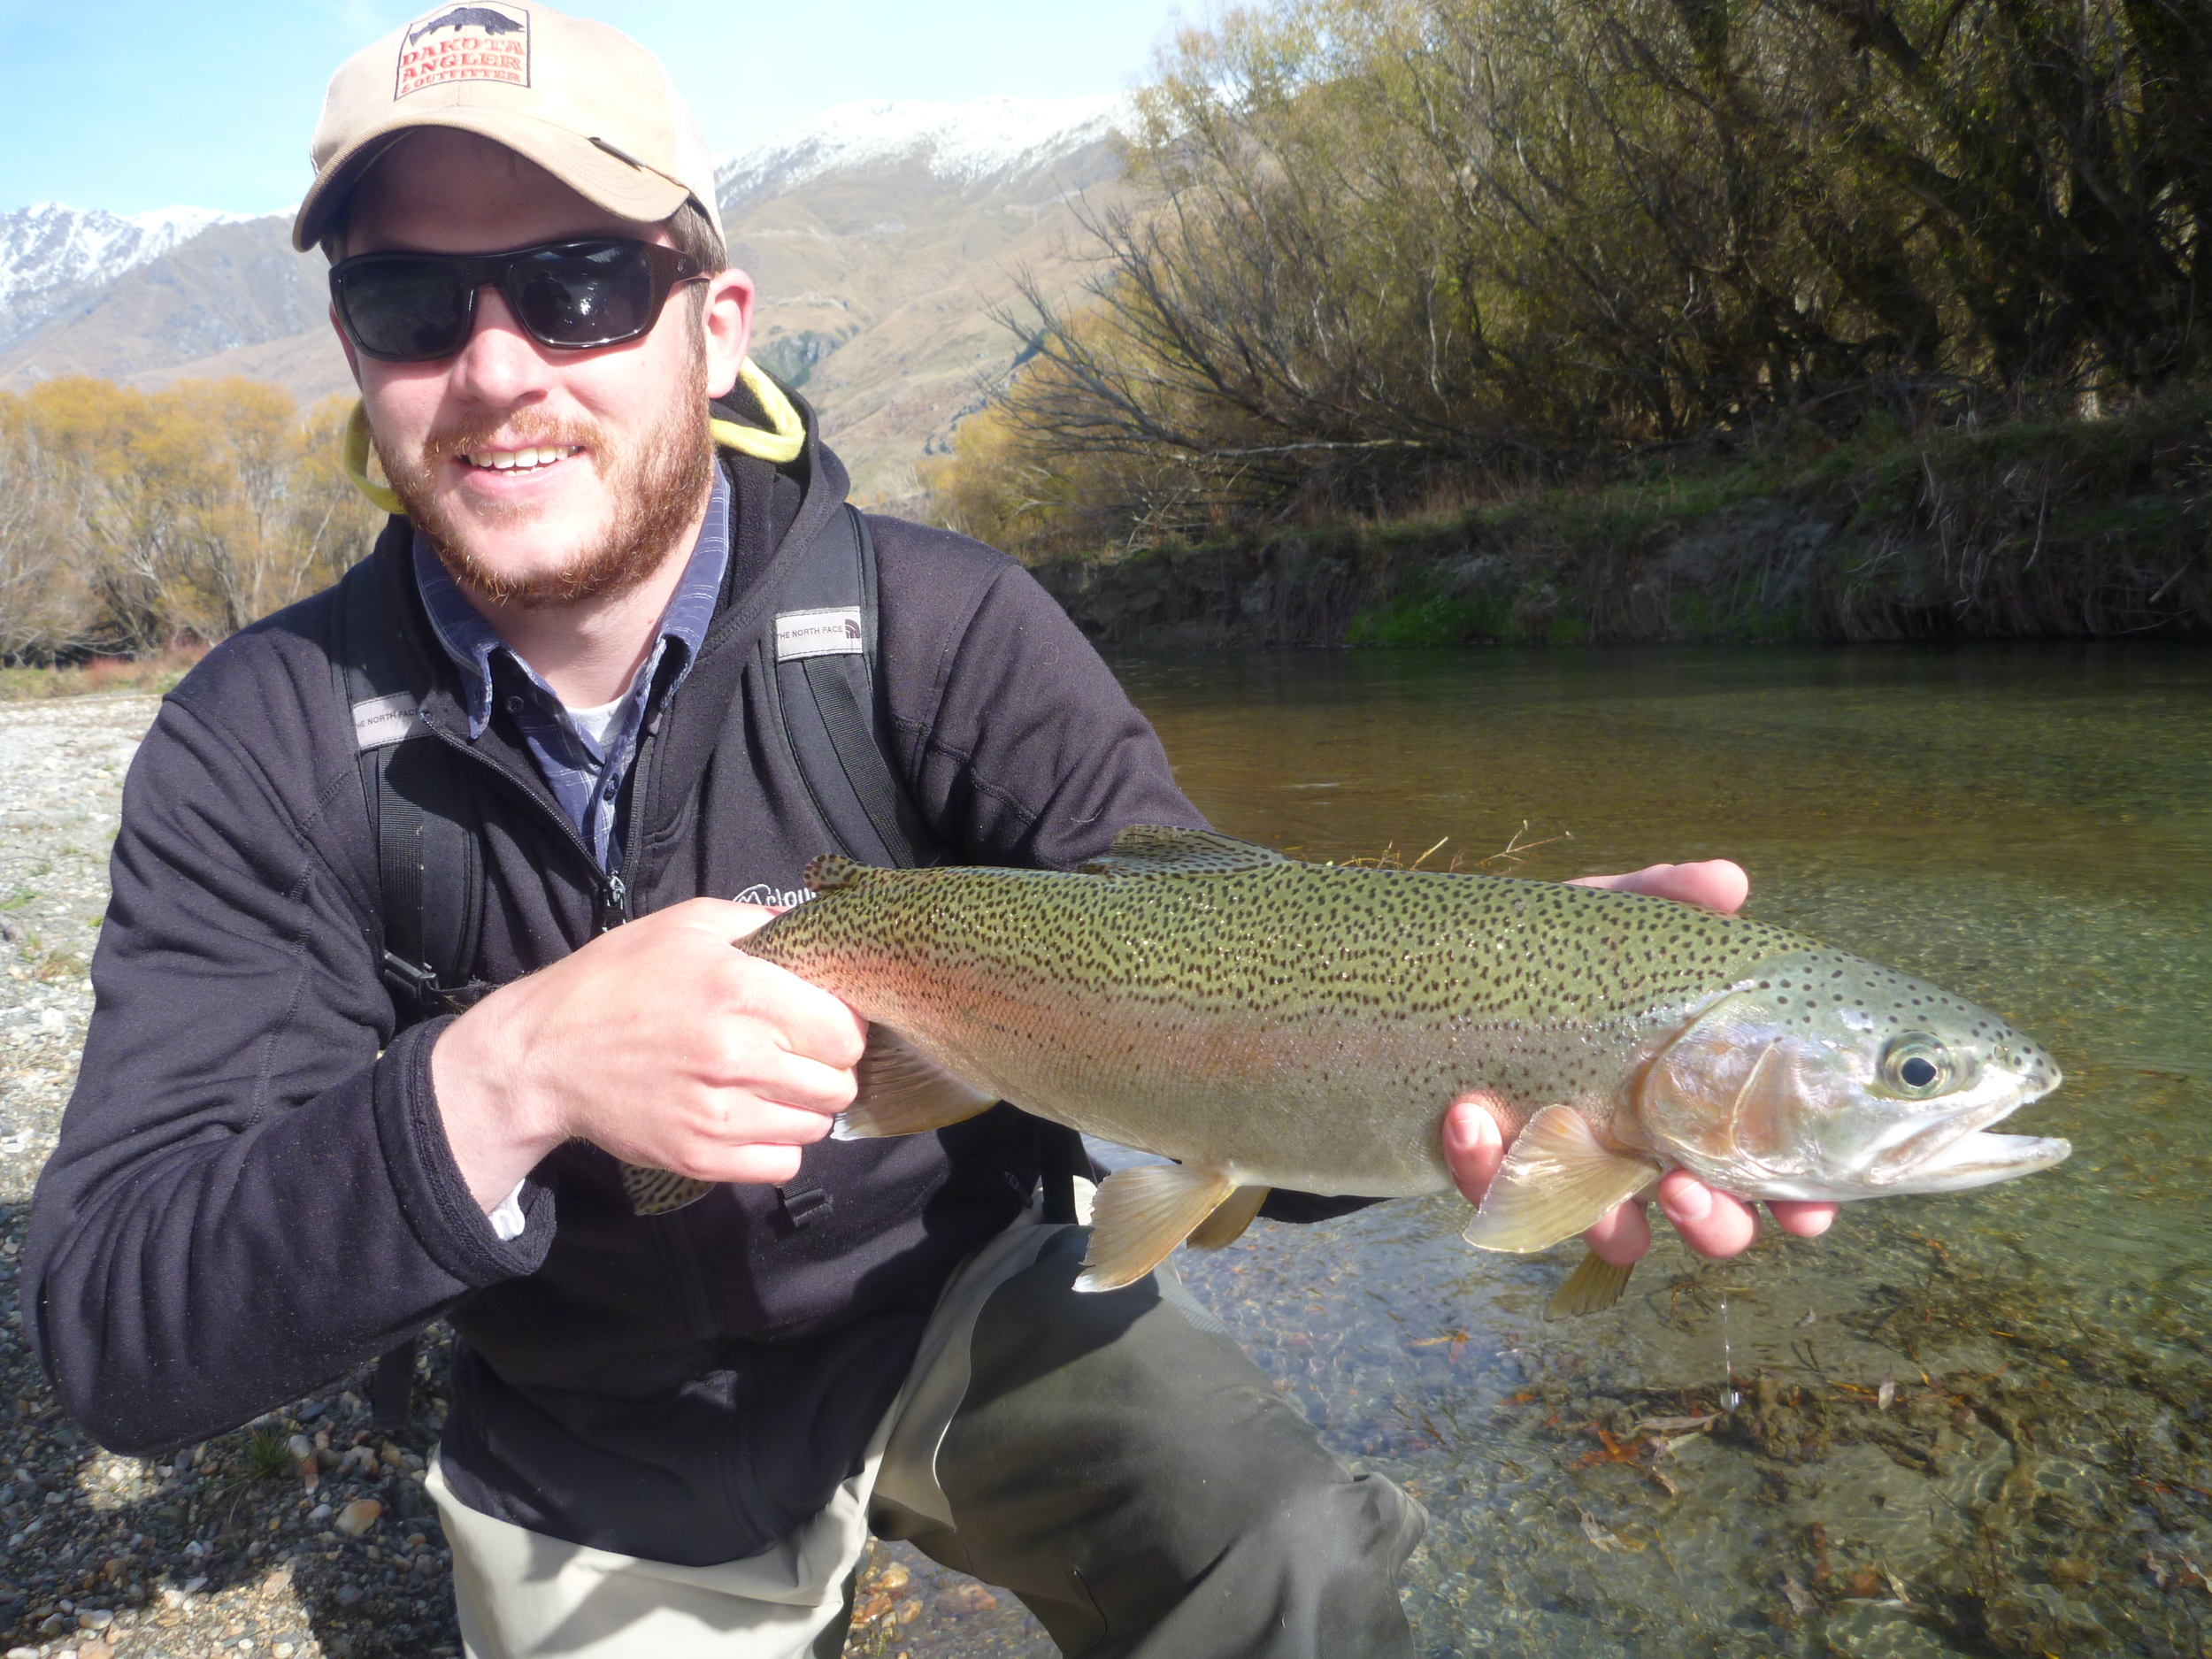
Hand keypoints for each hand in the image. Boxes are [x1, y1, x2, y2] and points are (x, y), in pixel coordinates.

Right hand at [431, 899, 865, 1208]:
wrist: (543, 1053)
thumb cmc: (616, 979)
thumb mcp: (686, 925)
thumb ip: (760, 923)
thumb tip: (818, 933)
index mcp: (741, 990)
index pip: (844, 1032)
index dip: (842, 1028)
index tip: (824, 1023)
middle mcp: (736, 1055)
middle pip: (837, 1084)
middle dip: (828, 1069)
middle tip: (801, 1058)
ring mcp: (717, 1114)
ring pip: (815, 1127)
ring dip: (804, 1108)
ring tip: (772, 1087)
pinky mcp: (698, 1157)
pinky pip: (782, 1165)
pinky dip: (779, 1146)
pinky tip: (754, 1119)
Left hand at [1441, 858, 1836, 1264]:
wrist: (1442, 976)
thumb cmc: (1555, 956)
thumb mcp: (1606, 922)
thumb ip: (1665, 898)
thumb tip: (1729, 882)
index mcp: (1697, 1100)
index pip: (1770, 1170)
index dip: (1800, 1203)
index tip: (1805, 1210)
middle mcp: (1648, 1151)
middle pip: (1709, 1223)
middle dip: (1712, 1225)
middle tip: (1687, 1191)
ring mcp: (1574, 1171)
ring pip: (1613, 1235)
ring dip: (1609, 1223)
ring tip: (1596, 1181)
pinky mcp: (1498, 1174)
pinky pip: (1495, 1192)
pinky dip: (1482, 1162)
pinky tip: (1471, 1115)